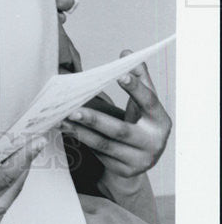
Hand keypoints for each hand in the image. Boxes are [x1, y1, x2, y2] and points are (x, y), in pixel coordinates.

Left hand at [61, 54, 171, 193]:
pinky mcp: (124, 170)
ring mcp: (139, 160)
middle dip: (95, 120)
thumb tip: (127, 53)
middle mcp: (153, 143)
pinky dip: (82, 141)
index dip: (135, 89)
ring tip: (62, 118)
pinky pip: (99, 154)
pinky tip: (68, 130)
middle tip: (73, 108)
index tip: (120, 74)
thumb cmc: (140, 121)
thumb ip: (138, 77)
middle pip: (120, 131)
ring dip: (81, 131)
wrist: (141, 156)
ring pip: (105, 145)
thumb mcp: (143, 102)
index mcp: (160, 121)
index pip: (149, 102)